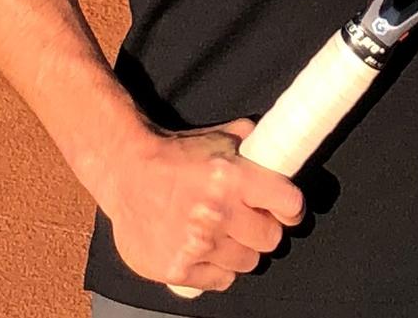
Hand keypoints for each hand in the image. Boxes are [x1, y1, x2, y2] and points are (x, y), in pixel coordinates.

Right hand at [99, 118, 304, 292]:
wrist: (126, 172)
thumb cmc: (175, 154)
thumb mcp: (219, 138)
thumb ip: (252, 143)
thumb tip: (279, 146)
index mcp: (233, 178)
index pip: (289, 204)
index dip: (291, 207)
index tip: (286, 209)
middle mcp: (218, 213)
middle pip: (271, 239)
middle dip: (264, 229)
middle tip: (250, 220)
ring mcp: (197, 245)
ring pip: (247, 262)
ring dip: (241, 249)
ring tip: (224, 233)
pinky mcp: (178, 269)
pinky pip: (221, 280)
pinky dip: (218, 268)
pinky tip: (207, 249)